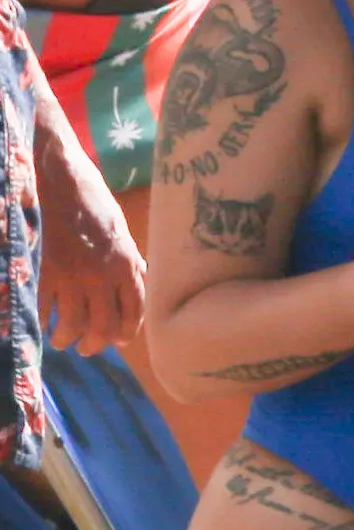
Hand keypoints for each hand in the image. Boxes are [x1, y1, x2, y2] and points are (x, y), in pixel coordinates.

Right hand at [31, 116, 140, 353]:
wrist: (63, 181)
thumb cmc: (95, 203)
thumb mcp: (122, 232)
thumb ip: (128, 261)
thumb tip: (134, 287)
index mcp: (128, 264)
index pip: (134, 311)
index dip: (126, 332)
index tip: (118, 340)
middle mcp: (104, 274)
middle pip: (104, 324)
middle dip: (96, 343)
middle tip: (87, 348)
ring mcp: (74, 275)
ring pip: (74, 323)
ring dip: (68, 338)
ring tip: (64, 341)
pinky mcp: (47, 271)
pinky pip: (46, 307)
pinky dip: (44, 321)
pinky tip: (43, 323)